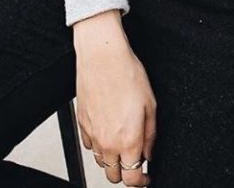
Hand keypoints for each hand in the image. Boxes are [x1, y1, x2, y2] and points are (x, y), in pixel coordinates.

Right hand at [73, 10, 155, 185]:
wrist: (103, 57)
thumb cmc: (127, 74)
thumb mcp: (151, 105)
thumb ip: (151, 135)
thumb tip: (149, 153)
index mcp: (128, 140)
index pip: (132, 178)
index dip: (142, 182)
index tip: (146, 178)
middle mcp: (107, 143)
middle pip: (114, 175)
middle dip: (126, 172)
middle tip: (136, 158)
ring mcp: (92, 135)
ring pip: (101, 162)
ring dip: (112, 160)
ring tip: (123, 143)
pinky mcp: (82, 124)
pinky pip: (90, 146)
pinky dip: (99, 145)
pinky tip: (108, 131)